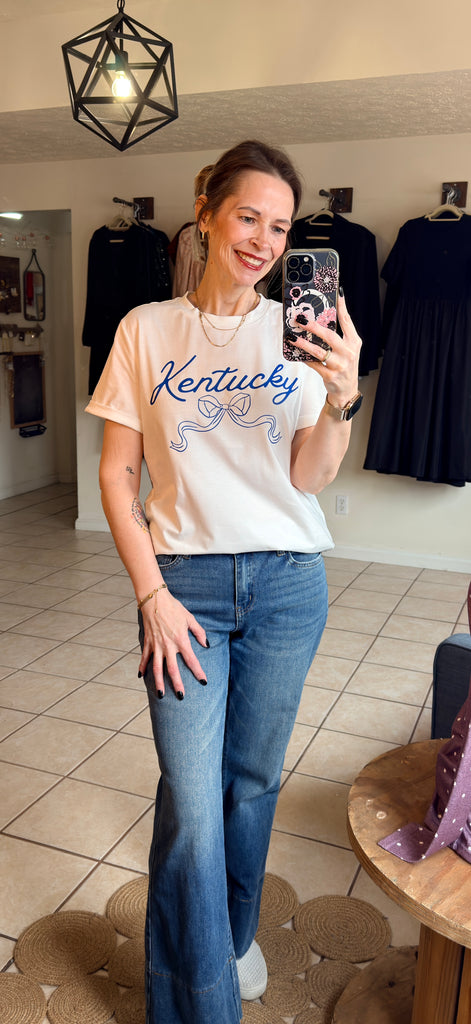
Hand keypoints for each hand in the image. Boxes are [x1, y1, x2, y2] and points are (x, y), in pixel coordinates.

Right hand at [139, 589, 207, 698]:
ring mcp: (156, 645)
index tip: (203, 682)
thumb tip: (206, 644)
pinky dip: (143, 667)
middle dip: (177, 684)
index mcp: (181, 640)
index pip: (191, 660)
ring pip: (157, 668)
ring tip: (161, 695)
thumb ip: (199, 632)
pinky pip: (144, 658)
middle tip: (181, 696)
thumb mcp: (190, 618)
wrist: (155, 600)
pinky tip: (141, 676)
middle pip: (172, 670)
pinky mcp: (147, 642)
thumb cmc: (174, 608)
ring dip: (158, 682)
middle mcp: (168, 645)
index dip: (198, 672)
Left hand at [291, 292, 361, 407]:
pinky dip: (304, 358)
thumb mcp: (347, 350)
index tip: (337, 294)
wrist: (346, 391)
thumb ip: (338, 336)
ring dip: (303, 343)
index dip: (341, 307)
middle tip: (301, 319)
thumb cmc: (345, 366)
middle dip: (313, 327)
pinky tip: (295, 353)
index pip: (347, 321)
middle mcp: (349, 353)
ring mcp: (340, 365)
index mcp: (354, 342)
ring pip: (319, 351)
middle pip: (329, 336)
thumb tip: (320, 318)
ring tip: (292, 337)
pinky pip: (314, 364)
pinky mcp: (330, 376)